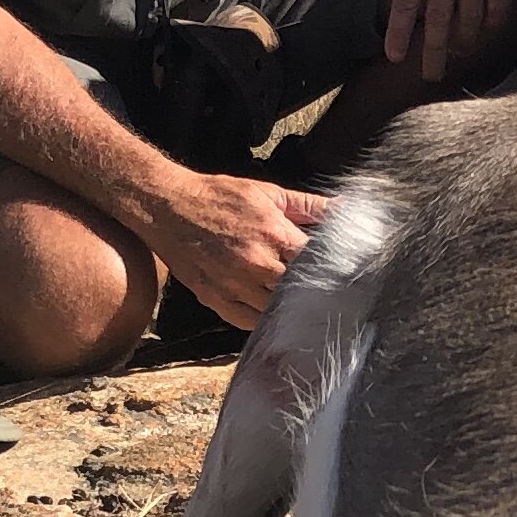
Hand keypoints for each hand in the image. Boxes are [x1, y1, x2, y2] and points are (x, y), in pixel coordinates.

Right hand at [137, 171, 328, 329]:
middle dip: (314, 294)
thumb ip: (310, 205)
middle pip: (299, 292)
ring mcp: (234, 284)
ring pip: (276, 311)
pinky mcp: (215, 299)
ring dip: (290, 310)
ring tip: (303, 309)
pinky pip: (248, 322)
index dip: (334, 271)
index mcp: (274, 233)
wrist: (168, 206)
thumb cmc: (220, 198)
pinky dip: (263, 320)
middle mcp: (256, 263)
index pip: (318, 263)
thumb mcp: (269, 194)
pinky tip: (273, 315)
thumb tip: (347, 210)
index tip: (345, 276)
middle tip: (330, 299)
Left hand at [379, 0, 516, 80]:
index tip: (394, 55)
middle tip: (430, 74)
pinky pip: (499, 5)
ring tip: (457, 54)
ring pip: (471, 18)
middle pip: (439, 19)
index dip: (399, 31)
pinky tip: (485, 32)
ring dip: (463, 42)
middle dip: (433, 53)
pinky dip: (491, 23)